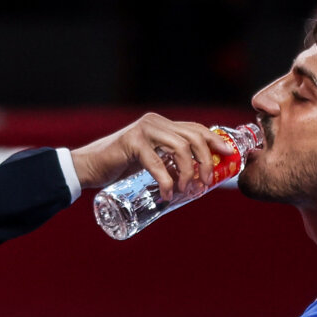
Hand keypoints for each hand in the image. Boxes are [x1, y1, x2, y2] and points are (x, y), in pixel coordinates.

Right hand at [70, 113, 232, 198]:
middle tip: (205, 183)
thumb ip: (168, 162)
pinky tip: (167, 194)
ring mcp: (143, 130)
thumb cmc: (119, 167)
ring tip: (186, 189)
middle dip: (206, 161)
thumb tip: (195, 178)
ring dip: (189, 171)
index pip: (196, 129)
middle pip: (194, 137)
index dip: (215, 142)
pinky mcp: (131, 142)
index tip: (228, 157)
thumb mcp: (150, 161)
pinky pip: (158, 162)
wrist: (88, 167)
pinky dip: (166, 181)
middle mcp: (155, 122)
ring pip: (181, 147)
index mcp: (161, 125)